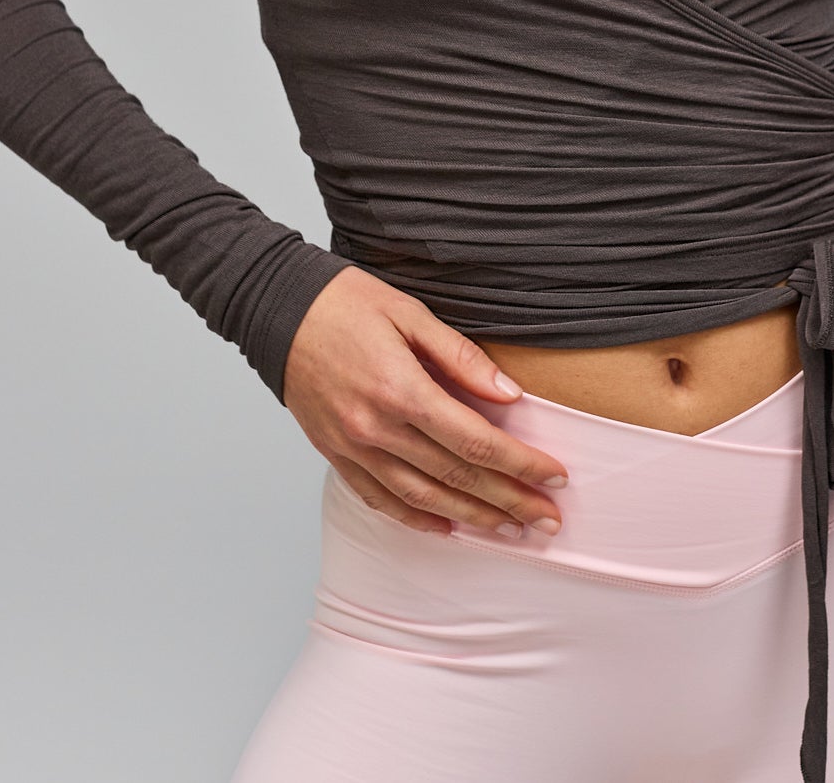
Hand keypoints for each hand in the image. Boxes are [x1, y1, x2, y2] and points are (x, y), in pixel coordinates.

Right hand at [281, 265, 569, 538]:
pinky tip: (447, 527)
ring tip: (512, 530)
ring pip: (422, 497)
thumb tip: (508, 393)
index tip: (555, 475)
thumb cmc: (346, 303)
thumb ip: (460, 357)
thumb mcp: (410, 313)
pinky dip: (416, 518)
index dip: (520, 463)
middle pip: (456, 478)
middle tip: (549, 520)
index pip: (475, 442)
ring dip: (472, 518)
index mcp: (401, 390)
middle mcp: (376, 428)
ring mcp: (353, 448)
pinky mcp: (335, 455)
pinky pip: (381, 499)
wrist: (278, 310)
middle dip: (509, 501)